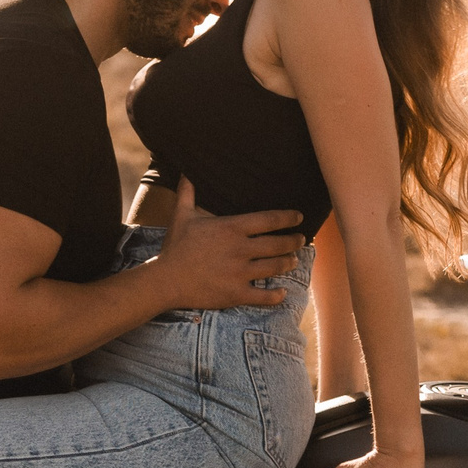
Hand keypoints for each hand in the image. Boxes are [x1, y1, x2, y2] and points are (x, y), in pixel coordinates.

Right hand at [152, 180, 303, 309]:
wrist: (166, 279)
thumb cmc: (175, 246)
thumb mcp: (182, 215)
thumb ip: (188, 193)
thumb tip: (186, 172)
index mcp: (232, 228)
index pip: (269, 219)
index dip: (288, 217)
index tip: (299, 217)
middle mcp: (241, 249)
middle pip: (278, 244)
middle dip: (294, 241)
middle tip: (301, 240)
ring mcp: (240, 273)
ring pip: (275, 267)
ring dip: (288, 263)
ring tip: (294, 261)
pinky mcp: (236, 294)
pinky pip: (263, 296)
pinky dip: (276, 295)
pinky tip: (282, 293)